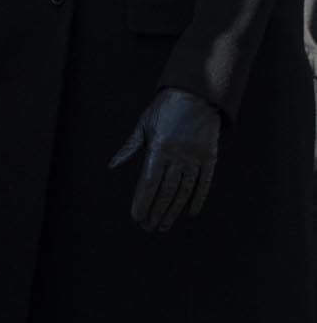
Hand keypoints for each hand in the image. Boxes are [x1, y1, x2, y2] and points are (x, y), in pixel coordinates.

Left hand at [110, 88, 220, 231]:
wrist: (196, 95)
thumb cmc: (164, 110)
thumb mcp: (143, 125)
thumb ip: (130, 148)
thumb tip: (112, 165)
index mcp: (158, 148)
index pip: (148, 181)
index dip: (142, 201)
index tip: (136, 216)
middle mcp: (177, 156)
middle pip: (165, 191)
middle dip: (156, 211)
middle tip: (149, 227)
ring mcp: (195, 158)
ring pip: (183, 191)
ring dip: (173, 211)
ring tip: (164, 225)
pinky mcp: (209, 159)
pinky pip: (204, 184)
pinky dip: (197, 199)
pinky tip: (190, 213)